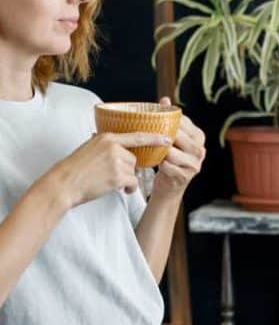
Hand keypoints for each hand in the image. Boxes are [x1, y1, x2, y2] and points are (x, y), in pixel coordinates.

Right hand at [49, 131, 172, 209]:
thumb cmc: (74, 167)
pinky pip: (132, 182)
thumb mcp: (89, 147)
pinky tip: (117, 188)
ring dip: (125, 178)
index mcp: (108, 137)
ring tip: (108, 181)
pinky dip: (128, 187)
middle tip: (110, 174)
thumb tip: (110, 140)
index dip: (154, 137)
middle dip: (126, 168)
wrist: (64, 184)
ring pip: (133, 171)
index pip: (137, 136)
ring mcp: (116, 162)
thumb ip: (104, 143)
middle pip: (133, 158)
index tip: (168, 138)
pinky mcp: (118, 177)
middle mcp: (114, 147)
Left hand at [151, 97, 206, 199]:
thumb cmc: (170, 158)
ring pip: (171, 152)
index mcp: (199, 136)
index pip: (182, 122)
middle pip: (177, 136)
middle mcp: (200, 149)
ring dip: (159, 151)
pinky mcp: (185, 176)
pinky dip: (160, 164)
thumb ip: (170, 119)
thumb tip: (165, 99)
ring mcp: (194, 164)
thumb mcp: (173, 138)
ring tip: (150, 150)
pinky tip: (156, 163)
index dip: (167, 121)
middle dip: (161, 135)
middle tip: (148, 135)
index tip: (154, 122)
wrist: (170, 187)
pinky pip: (167, 166)